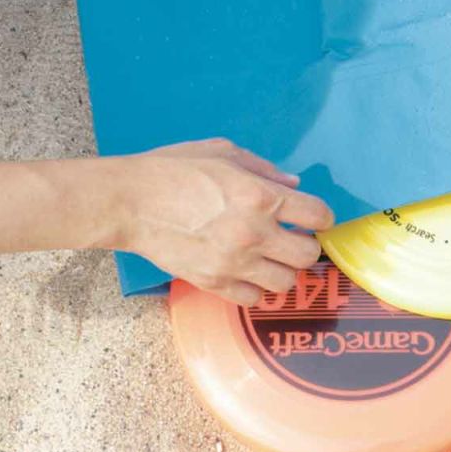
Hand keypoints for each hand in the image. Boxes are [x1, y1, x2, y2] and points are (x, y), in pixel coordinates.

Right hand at [113, 138, 333, 304]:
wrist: (129, 202)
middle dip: (306, 245)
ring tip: (270, 257)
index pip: (318, 215)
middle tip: (292, 238)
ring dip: (284, 269)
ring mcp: (234, 262)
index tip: (313, 217)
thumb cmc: (174, 170)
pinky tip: (247, 272)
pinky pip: (253, 299)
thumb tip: (294, 186)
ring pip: (286, 283)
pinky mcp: (213, 282)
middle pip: (308, 256)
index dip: (322, 216)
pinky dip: (255, 288)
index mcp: (260, 196)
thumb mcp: (224, 153)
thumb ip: (265, 170)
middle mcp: (254, 233)